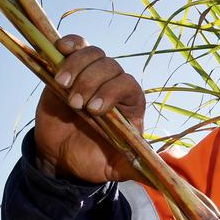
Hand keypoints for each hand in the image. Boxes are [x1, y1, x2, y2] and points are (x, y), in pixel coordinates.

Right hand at [34, 34, 144, 183]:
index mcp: (130, 106)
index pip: (130, 85)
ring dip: (77, 66)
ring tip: (63, 86)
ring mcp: (90, 75)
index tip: (95, 110)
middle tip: (76, 104)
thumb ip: (135, 169)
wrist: (62, 158)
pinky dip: (69, 42)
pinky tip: (60, 49)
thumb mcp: (116, 169)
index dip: (113, 92)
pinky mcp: (68, 69)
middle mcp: (113, 87)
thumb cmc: (93, 160)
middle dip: (91, 81)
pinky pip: (75, 45)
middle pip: (111, 66)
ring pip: (93, 54)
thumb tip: (159, 176)